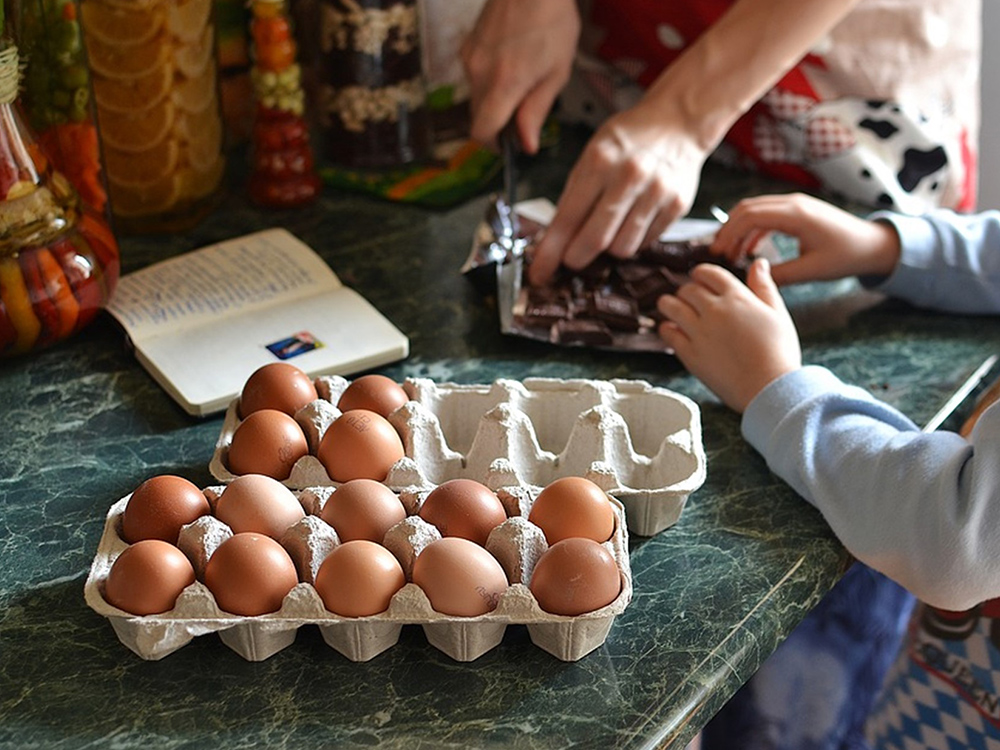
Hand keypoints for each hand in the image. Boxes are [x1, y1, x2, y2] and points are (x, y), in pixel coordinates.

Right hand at [460, 0, 579, 152]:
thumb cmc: (552, 19)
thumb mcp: (557, 71)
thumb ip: (537, 110)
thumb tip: (527, 144)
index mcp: (504, 84)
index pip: (482, 131)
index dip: (493, 145)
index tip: (507, 145)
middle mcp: (479, 73)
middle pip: (478, 116)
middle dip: (498, 122)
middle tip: (524, 112)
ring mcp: (469, 58)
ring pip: (476, 96)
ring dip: (494, 100)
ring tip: (522, 78)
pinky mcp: (467, 46)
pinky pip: (474, 75)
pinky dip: (489, 80)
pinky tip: (510, 61)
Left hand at [527, 105, 706, 285]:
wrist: (678, 122)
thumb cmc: (628, 140)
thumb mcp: (592, 154)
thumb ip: (574, 196)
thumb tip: (554, 241)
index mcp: (600, 161)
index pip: (568, 218)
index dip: (550, 252)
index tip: (539, 274)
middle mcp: (629, 177)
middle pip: (596, 240)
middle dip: (576, 258)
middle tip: (572, 259)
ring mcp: (657, 192)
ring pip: (623, 248)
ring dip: (609, 249)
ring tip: (609, 229)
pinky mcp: (677, 206)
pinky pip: (646, 242)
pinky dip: (634, 239)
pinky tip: (633, 220)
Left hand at [657, 258, 801, 412]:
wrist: (769, 388)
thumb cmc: (779, 353)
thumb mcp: (777, 314)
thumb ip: (764, 286)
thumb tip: (759, 263)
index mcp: (737, 298)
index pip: (709, 273)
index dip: (701, 273)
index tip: (698, 278)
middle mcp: (714, 311)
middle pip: (688, 289)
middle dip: (687, 291)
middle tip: (687, 297)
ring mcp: (699, 332)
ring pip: (670, 307)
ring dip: (668, 304)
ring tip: (669, 307)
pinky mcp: (689, 353)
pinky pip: (668, 334)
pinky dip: (666, 328)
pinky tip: (671, 329)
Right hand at [711, 193, 900, 285]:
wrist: (873, 244)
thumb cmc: (846, 256)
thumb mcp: (811, 270)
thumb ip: (780, 275)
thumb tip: (751, 279)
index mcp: (796, 215)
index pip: (750, 216)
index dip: (729, 234)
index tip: (718, 254)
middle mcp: (793, 203)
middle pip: (747, 208)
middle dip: (728, 230)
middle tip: (717, 254)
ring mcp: (796, 204)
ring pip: (755, 209)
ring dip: (738, 228)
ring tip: (729, 252)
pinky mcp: (798, 210)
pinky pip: (767, 214)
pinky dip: (753, 229)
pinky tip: (748, 249)